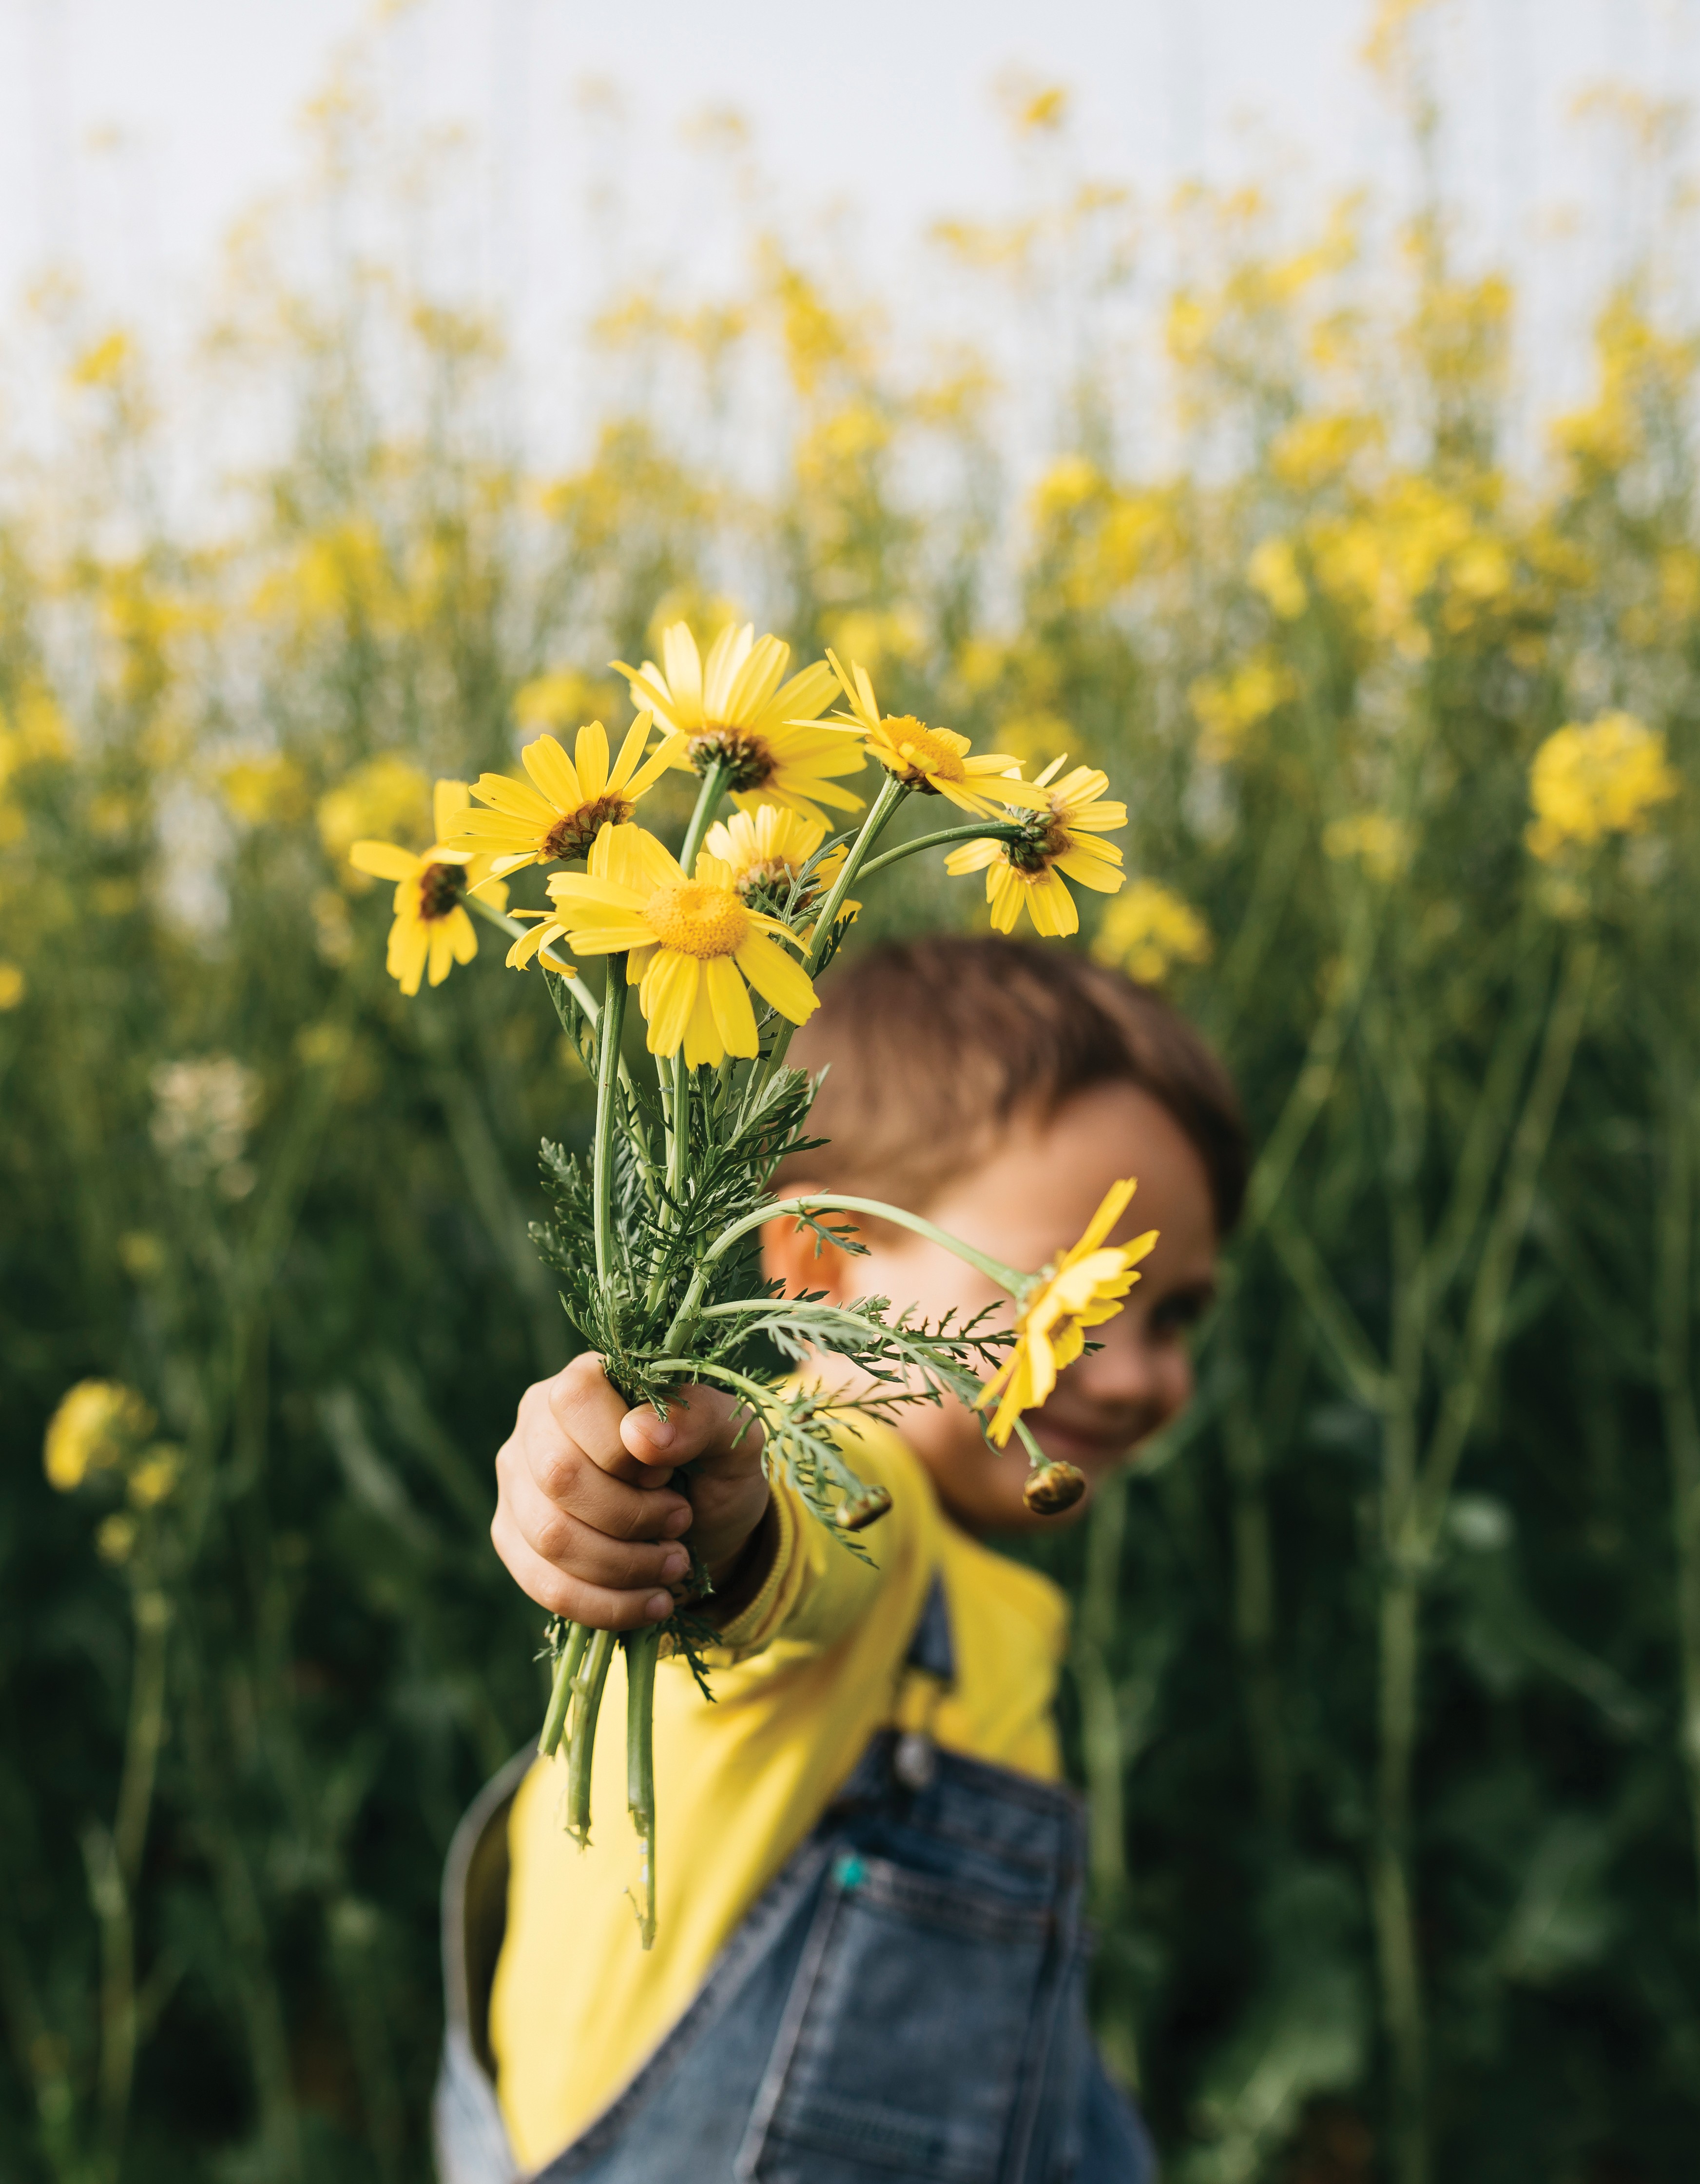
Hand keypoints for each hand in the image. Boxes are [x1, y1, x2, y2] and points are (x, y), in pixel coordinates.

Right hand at [491, 1354, 769, 1631]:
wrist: (706, 1531)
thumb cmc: (714, 1471)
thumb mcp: (732, 1439)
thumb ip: (699, 1419)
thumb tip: (640, 1435)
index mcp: (584, 1379)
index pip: (576, 1399)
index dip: (626, 1449)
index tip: (667, 1473)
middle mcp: (536, 1425)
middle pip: (558, 1474)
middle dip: (631, 1515)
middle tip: (680, 1521)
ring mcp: (517, 1484)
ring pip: (550, 1536)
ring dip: (624, 1565)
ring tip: (675, 1563)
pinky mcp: (513, 1540)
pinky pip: (545, 1586)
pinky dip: (607, 1604)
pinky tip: (652, 1601)